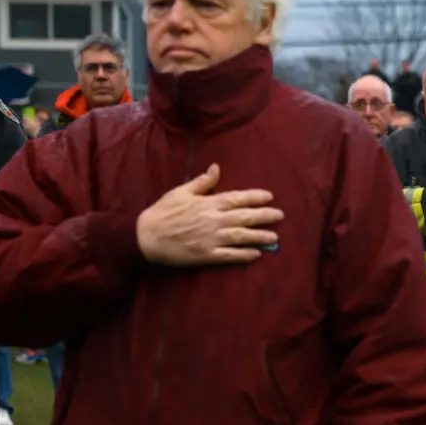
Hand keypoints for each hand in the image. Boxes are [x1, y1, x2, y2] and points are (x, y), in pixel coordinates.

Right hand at [136, 163, 282, 265]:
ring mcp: (211, 239)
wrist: (145, 237)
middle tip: (280, 216)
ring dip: (259, 236)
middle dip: (264, 216)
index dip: (255, 197)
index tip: (270, 197)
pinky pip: (229, 256)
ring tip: (275, 238)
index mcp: (207, 203)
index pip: (237, 198)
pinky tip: (256, 254)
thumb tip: (216, 168)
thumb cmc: (162, 213)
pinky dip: (244, 255)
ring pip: (241, 237)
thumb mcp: (180, 192)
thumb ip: (201, 182)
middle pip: (244, 217)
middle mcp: (213, 220)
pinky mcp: (206, 255)